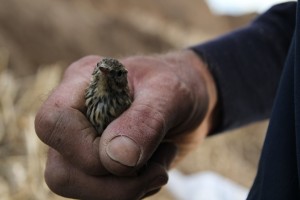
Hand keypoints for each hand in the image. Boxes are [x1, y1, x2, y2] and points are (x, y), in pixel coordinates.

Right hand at [35, 50, 216, 198]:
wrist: (192, 100)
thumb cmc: (180, 85)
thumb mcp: (170, 93)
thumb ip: (145, 121)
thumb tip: (116, 159)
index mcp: (83, 84)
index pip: (53, 123)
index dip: (86, 151)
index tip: (132, 152)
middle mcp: (77, 116)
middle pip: (61, 170)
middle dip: (112, 185)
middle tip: (156, 170)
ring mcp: (85, 142)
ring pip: (79, 188)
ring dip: (126, 190)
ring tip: (159, 166)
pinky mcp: (100, 163)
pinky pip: (101, 195)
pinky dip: (132, 191)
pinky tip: (153, 170)